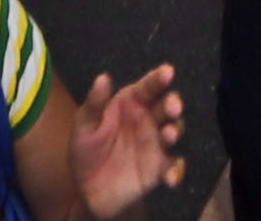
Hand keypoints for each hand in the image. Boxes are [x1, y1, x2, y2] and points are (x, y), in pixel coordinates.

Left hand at [66, 67, 188, 220]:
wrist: (86, 189)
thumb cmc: (85, 149)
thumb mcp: (84, 125)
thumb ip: (95, 103)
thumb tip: (103, 77)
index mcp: (131, 103)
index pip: (148, 87)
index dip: (159, 78)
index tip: (168, 71)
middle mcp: (148, 119)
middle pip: (166, 106)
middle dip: (173, 104)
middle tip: (172, 106)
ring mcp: (156, 143)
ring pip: (174, 131)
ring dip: (175, 131)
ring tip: (168, 135)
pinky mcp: (159, 168)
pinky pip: (173, 166)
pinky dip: (176, 170)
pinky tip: (170, 177)